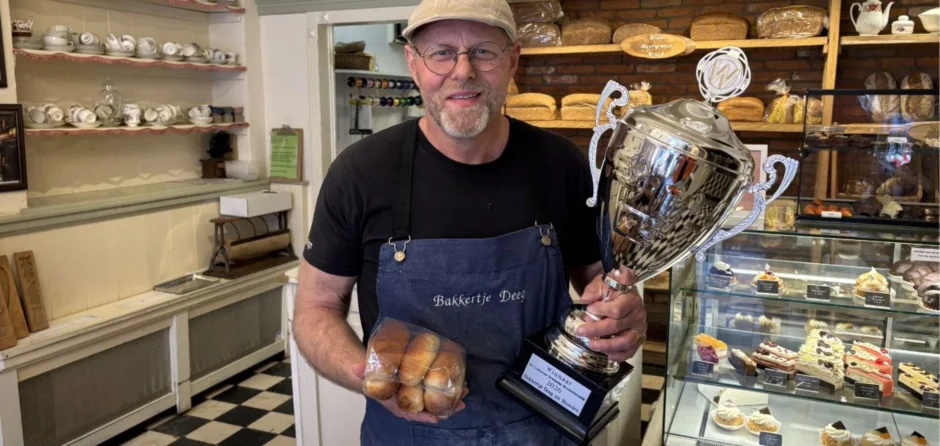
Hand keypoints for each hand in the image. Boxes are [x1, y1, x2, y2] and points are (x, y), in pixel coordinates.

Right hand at [352, 362, 468, 422]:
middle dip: (444, 408)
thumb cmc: (373, 375)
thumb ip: (363, 371)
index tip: (435, 418)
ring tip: (465, 390)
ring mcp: (416, 395)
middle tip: (461, 403)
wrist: (372, 372)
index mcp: (395, 402)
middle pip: (428, 409)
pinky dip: (447, 387)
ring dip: (450, 397)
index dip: (423, 416)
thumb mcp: (367, 373)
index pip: (410, 413)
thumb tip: (356, 368)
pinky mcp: (422, 386)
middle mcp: (408, 402)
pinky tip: (459, 382)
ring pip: (435, 400)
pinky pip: (436, 389)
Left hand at [575, 266, 646, 361]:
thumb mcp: (601, 284)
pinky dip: (618, 355)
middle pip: (617, 326)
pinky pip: (630, 351)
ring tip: (591, 344)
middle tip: (580, 331)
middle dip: (597, 330)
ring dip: (607, 345)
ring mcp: (639, 328)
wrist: (620, 292)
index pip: (617, 309)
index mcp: (631, 299)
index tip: (588, 309)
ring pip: (625, 341)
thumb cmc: (610, 289)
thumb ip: (593, 290)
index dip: (601, 311)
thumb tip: (586, 300)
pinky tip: (606, 355)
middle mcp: (638, 315)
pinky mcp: (638, 339)